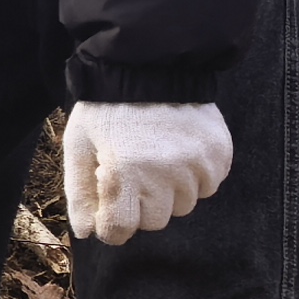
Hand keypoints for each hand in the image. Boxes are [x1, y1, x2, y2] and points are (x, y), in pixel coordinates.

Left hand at [60, 102, 231, 245]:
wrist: (150, 65)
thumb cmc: (107, 110)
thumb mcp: (79, 146)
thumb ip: (80, 193)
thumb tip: (87, 233)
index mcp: (124, 172)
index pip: (120, 230)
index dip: (110, 225)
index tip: (108, 209)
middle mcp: (165, 173)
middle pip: (154, 222)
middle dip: (139, 206)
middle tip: (131, 175)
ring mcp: (197, 164)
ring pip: (183, 206)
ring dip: (168, 193)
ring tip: (155, 159)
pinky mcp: (219, 155)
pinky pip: (208, 187)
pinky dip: (194, 178)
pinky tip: (178, 152)